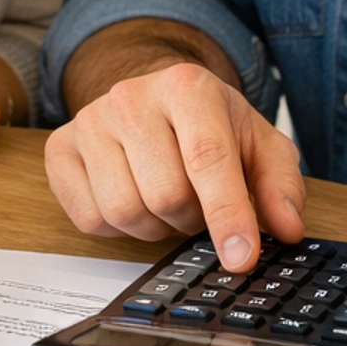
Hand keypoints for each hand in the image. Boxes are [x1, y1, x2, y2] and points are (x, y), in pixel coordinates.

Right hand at [45, 62, 304, 268]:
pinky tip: (132, 196)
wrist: (155, 97)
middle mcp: (131, 97)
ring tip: (165, 199)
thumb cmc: (209, 125)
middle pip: (165, 195)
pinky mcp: (60, 149)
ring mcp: (89, 122)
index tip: (241, 258)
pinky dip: (118, 228)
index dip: (227, 215)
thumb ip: (280, 184)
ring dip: (155, 225)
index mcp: (187, 87)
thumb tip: (287, 228)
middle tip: (197, 202)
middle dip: (191, 218)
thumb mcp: (258, 144)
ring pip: (125, 212)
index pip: (207, 159)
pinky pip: (90, 220)